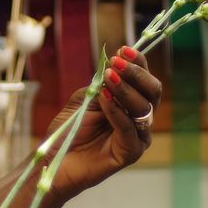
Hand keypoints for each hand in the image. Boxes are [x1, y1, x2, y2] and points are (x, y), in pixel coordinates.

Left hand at [45, 45, 162, 203]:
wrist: (55, 158)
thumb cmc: (70, 130)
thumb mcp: (86, 98)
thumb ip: (102, 83)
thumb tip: (116, 62)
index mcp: (132, 104)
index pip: (145, 80)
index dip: (138, 62)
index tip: (123, 49)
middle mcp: (140, 120)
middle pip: (153, 92)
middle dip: (135, 73)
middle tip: (116, 63)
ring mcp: (138, 137)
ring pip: (144, 108)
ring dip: (125, 89)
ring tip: (108, 78)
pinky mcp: (130, 153)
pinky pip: (129, 129)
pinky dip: (117, 111)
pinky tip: (104, 98)